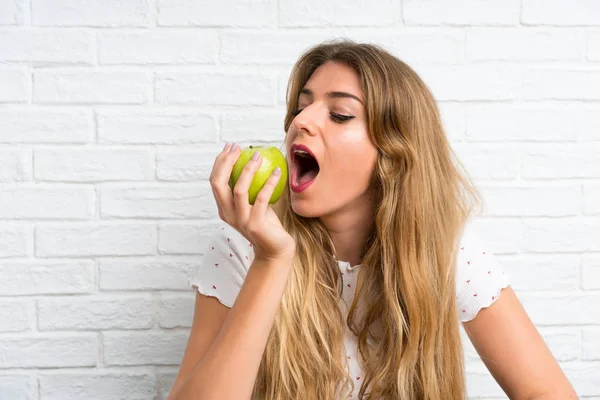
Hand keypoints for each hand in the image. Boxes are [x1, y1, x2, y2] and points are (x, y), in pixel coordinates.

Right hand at [209, 143, 295, 260]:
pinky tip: (278, 171)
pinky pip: (262, 198)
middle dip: (226, 162)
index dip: (220, 162)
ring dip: (248, 169)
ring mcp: (241, 220)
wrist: (275, 250)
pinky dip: (269, 182)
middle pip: (219, 184)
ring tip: (259, 156)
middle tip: (238, 148)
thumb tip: (254, 157)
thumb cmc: (267, 223)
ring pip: (238, 190)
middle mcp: (228, 214)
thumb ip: (250, 188)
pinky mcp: (256, 224)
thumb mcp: (255, 203)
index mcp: (224, 208)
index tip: (230, 146)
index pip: (215, 181)